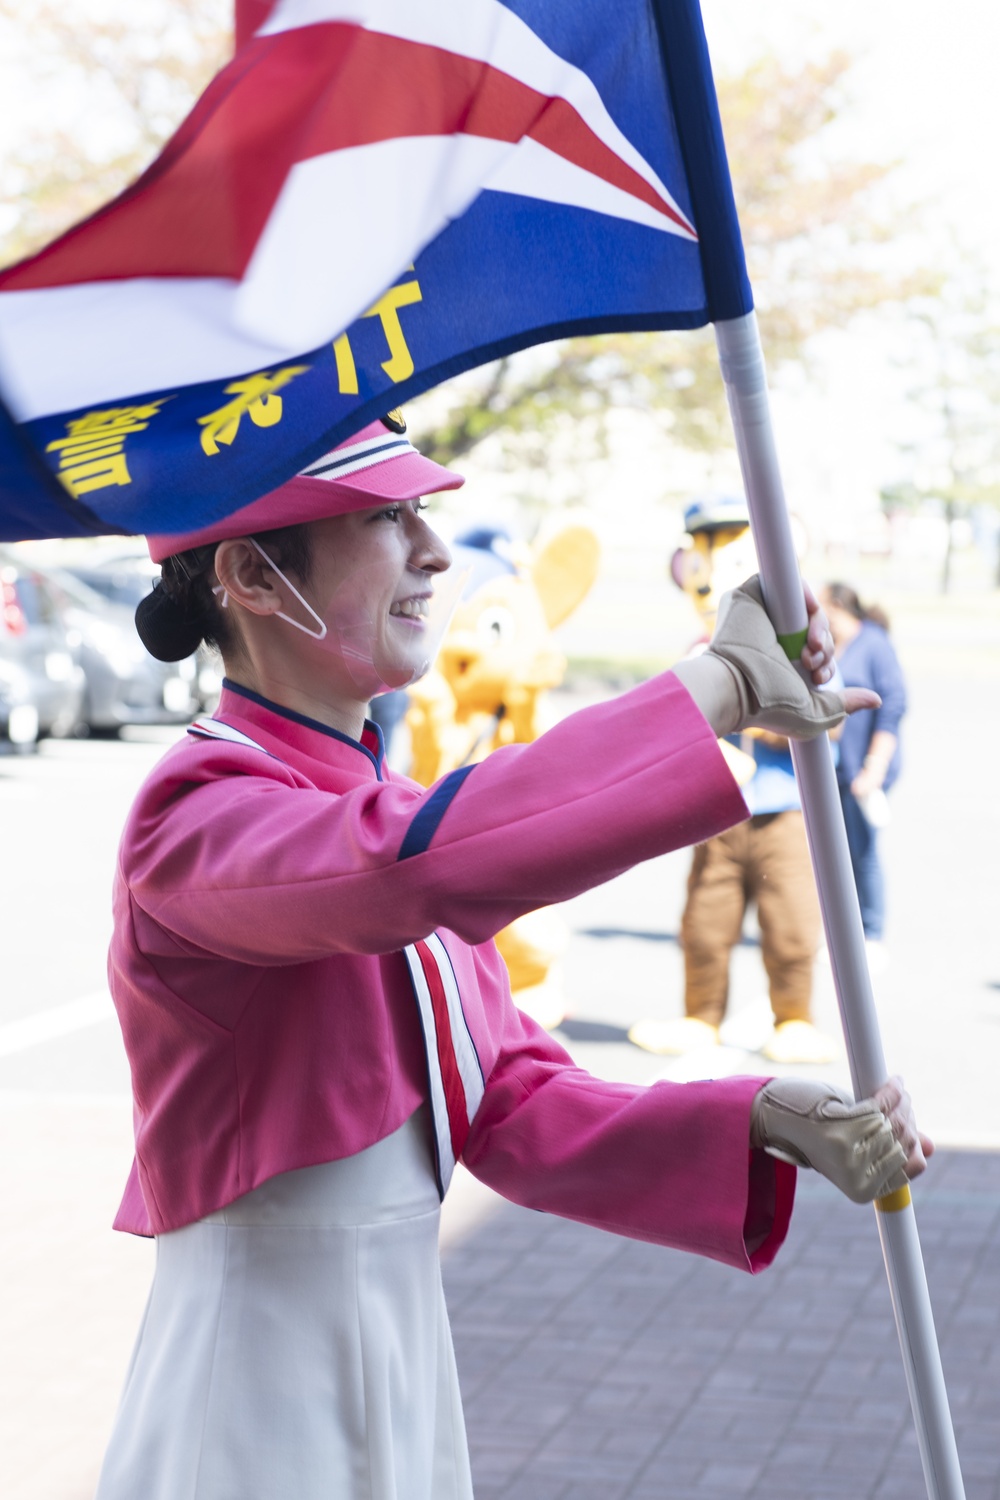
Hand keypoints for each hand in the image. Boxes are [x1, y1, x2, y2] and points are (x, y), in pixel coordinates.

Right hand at [708, 576, 879, 736]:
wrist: (738, 690)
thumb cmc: (769, 707)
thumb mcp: (815, 711)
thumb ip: (844, 703)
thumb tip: (877, 700)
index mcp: (782, 659)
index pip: (816, 647)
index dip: (826, 658)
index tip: (819, 676)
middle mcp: (772, 635)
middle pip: (814, 626)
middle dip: (825, 647)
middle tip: (813, 664)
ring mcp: (762, 614)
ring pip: (804, 605)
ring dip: (819, 626)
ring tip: (811, 651)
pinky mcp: (750, 595)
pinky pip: (786, 581)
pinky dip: (805, 594)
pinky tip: (807, 618)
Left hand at [749, 1074, 931, 1203]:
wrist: (774, 1117)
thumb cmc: (816, 1131)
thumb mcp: (856, 1145)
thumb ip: (888, 1148)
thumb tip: (929, 1148)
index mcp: (863, 1190)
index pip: (912, 1166)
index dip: (916, 1141)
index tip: (910, 1122)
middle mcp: (858, 1176)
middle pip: (906, 1140)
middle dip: (907, 1116)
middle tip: (902, 1100)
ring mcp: (850, 1153)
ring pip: (895, 1121)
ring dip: (900, 1101)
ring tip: (895, 1090)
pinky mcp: (841, 1128)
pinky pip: (880, 1105)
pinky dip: (890, 1091)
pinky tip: (892, 1083)